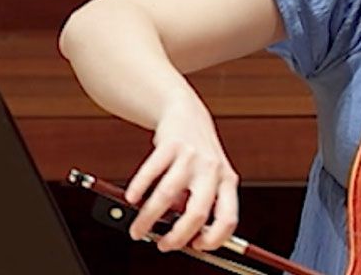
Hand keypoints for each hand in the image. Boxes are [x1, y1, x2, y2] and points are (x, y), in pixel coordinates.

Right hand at [123, 92, 238, 251]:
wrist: (186, 113)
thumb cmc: (198, 155)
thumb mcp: (210, 178)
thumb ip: (200, 204)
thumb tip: (183, 238)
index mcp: (227, 181)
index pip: (228, 219)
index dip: (214, 239)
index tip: (197, 248)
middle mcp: (213, 169)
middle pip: (198, 213)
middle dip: (178, 236)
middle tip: (164, 245)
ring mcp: (192, 156)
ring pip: (168, 196)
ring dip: (148, 219)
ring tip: (139, 229)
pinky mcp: (170, 145)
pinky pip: (151, 172)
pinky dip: (138, 189)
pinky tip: (132, 199)